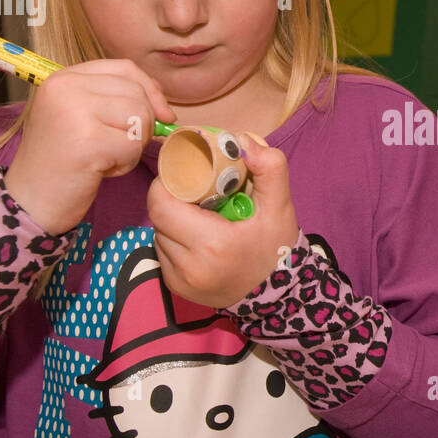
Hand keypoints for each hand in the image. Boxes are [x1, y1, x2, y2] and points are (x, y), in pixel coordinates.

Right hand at [6, 60, 175, 234]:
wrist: (31, 200)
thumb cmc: (62, 161)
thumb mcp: (82, 117)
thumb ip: (115, 100)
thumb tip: (162, 104)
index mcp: (64, 77)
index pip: (125, 68)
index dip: (150, 90)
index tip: (160, 114)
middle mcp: (66, 88)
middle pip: (137, 93)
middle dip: (143, 123)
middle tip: (118, 146)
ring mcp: (74, 112)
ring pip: (140, 118)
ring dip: (133, 145)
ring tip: (106, 157)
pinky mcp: (87, 141)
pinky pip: (132, 146)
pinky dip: (125, 164)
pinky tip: (100, 170)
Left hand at [150, 132, 299, 307]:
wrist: (279, 297)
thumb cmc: (276, 248)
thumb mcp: (280, 206)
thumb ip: (269, 168)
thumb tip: (243, 140)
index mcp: (212, 243)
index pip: (161, 204)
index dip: (166, 184)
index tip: (184, 176)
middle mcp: (190, 266)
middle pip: (157, 218)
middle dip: (170, 200)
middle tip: (194, 193)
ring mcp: (180, 281)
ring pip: (158, 235)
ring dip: (172, 221)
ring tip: (198, 216)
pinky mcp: (177, 289)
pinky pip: (163, 253)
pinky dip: (174, 241)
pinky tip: (197, 238)